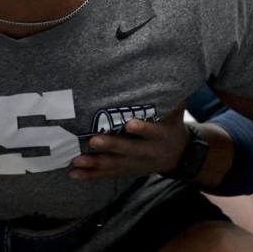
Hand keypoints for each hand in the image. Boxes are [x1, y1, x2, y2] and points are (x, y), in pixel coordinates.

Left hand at [68, 108, 187, 179]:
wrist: (179, 157)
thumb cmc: (172, 127)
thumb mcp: (176, 114)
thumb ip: (171, 99)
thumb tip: (165, 78)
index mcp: (160, 136)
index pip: (152, 132)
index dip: (142, 129)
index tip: (129, 124)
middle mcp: (147, 152)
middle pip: (128, 150)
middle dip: (111, 146)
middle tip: (94, 140)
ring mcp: (135, 164)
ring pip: (114, 164)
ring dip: (95, 163)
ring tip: (77, 160)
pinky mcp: (125, 171)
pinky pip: (106, 173)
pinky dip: (90, 174)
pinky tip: (73, 173)